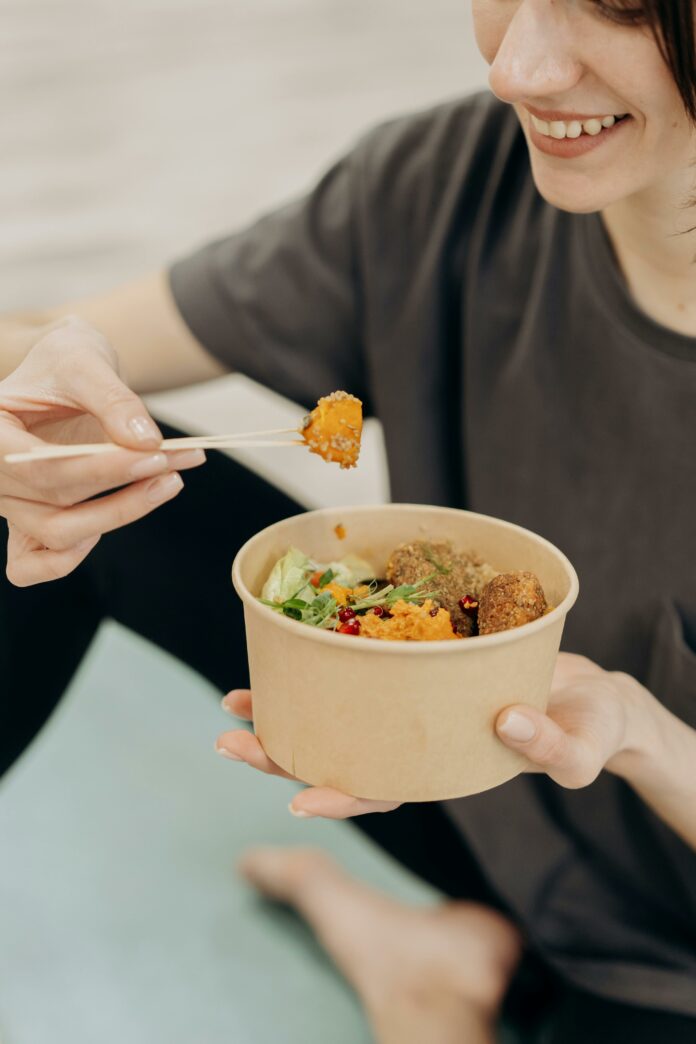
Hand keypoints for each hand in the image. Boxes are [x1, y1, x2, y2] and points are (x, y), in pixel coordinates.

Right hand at [0, 315, 204, 585]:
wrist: (64, 374)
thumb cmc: (64, 361)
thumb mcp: (85, 360)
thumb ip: (113, 399)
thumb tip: (146, 443)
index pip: (36, 467)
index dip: (98, 469)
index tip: (153, 455)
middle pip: (52, 504)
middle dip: (120, 490)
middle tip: (172, 463)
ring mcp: (9, 504)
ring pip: (58, 536)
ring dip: (118, 515)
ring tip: (170, 480)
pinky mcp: (29, 522)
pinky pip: (35, 564)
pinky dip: (73, 556)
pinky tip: (123, 511)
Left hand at [218, 652, 644, 816]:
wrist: (588, 691)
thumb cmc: (588, 728)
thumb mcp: (582, 744)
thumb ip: (552, 747)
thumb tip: (509, 723)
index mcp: (444, 769)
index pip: (384, 790)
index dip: (341, 796)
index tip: (298, 799)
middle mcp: (415, 741)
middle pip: (341, 756)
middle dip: (282, 754)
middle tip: (228, 741)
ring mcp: (409, 708)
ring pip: (337, 716)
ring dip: (285, 710)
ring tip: (234, 700)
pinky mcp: (414, 669)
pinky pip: (361, 669)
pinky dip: (324, 660)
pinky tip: (291, 645)